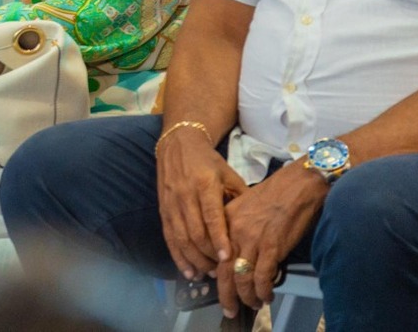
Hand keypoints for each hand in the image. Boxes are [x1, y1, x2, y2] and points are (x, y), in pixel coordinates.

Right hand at [157, 129, 246, 285]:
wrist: (178, 144)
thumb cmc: (208, 161)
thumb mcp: (228, 173)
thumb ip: (239, 197)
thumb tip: (254, 224)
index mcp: (204, 183)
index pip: (211, 216)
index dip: (218, 238)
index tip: (226, 258)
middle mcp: (185, 194)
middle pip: (195, 232)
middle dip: (208, 255)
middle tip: (222, 271)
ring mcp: (171, 203)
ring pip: (181, 238)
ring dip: (195, 259)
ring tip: (208, 274)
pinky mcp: (163, 210)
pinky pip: (169, 238)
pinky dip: (178, 257)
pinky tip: (188, 271)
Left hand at [220, 163, 328, 313]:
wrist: (297, 184)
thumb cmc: (274, 195)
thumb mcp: (245, 207)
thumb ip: (236, 229)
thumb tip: (236, 256)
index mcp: (225, 220)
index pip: (214, 255)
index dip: (216, 277)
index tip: (221, 288)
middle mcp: (234, 231)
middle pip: (224, 272)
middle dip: (226, 295)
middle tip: (230, 309)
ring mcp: (252, 240)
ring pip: (243, 279)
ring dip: (248, 297)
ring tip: (255, 303)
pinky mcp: (272, 246)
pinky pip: (263, 277)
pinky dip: (264, 291)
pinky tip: (267, 296)